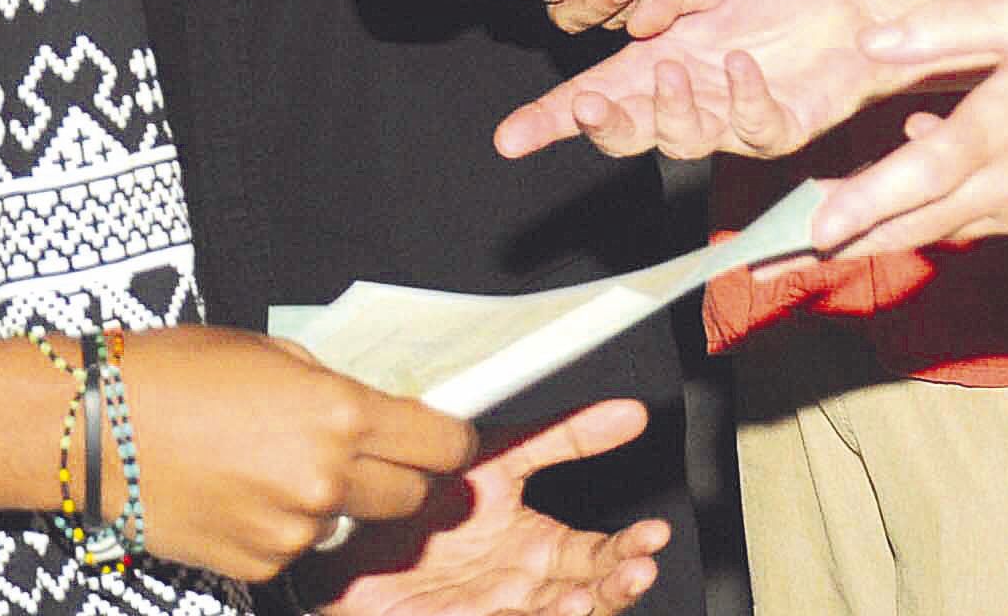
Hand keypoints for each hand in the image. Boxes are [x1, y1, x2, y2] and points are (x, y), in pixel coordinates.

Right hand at [120, 326, 476, 580]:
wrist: (92, 429)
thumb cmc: (175, 372)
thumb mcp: (269, 350)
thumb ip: (330, 383)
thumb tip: (371, 406)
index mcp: (338, 413)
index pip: (439, 443)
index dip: (454, 441)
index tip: (451, 439)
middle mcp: (326, 478)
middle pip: (411, 496)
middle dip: (406, 476)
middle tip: (378, 455)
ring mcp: (293, 529)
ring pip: (349, 521)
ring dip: (335, 499)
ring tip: (276, 465)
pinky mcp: (258, 565)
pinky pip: (298, 546)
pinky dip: (286, 525)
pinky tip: (242, 492)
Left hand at [303, 399, 668, 615]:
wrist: (353, 527)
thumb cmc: (429, 497)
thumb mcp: (502, 454)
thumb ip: (566, 436)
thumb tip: (632, 412)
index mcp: (540, 545)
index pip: (599, 552)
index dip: (629, 547)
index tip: (654, 535)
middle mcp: (524, 584)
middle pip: (589, 592)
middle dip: (619, 583)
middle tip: (638, 568)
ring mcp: (496, 609)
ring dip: (582, 608)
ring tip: (589, 596)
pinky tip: (550, 610)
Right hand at [492, 0, 921, 161]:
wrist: (851, 8)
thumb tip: (632, 17)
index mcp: (658, 62)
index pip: (594, 95)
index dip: (552, 119)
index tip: (512, 137)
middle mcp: (688, 98)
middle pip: (627, 132)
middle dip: (600, 127)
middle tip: (587, 108)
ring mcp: (731, 120)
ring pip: (681, 140)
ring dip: (668, 110)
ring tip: (673, 69)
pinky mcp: (779, 128)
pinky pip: (751, 128)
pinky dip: (741, 100)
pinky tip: (740, 65)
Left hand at [802, 0, 1007, 259]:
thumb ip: (948, 28)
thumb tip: (871, 44)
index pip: (924, 175)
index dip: (866, 205)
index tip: (813, 230)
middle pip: (922, 225)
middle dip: (854, 238)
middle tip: (790, 247)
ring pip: (953, 227)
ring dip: (902, 219)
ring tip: (846, 205)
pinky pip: (992, 224)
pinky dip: (959, 206)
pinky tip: (950, 166)